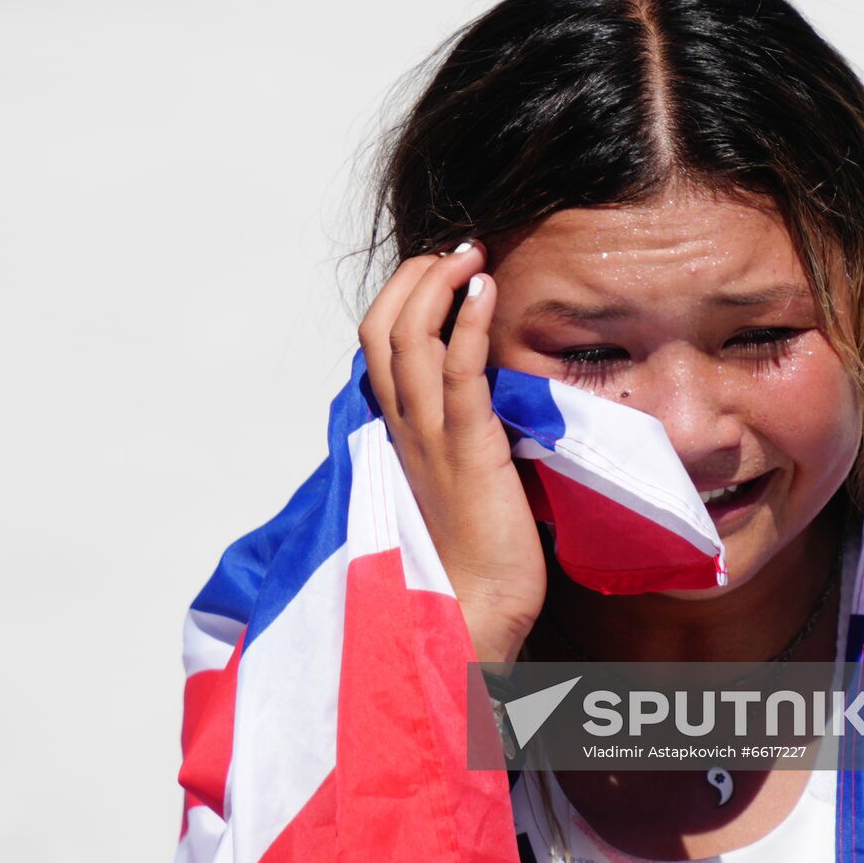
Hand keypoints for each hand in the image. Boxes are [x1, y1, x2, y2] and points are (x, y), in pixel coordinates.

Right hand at [358, 241, 546, 663]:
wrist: (472, 612)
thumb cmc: (471, 558)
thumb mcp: (455, 482)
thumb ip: (457, 438)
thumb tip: (487, 403)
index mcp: (397, 434)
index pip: (375, 346)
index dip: (401, 298)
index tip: (438, 271)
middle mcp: (401, 428)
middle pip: (381, 328)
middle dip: (414, 278)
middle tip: (454, 250)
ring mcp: (428, 436)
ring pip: (409, 337)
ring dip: (437, 283)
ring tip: (468, 253)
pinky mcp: (466, 448)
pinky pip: (458, 369)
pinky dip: (467, 321)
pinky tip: (485, 289)